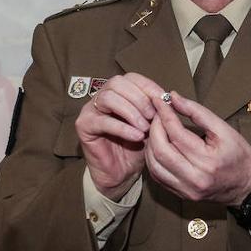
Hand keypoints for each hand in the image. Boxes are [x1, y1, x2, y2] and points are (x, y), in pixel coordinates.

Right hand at [75, 73, 165, 198]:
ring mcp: (90, 110)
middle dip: (139, 99)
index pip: (131, 78)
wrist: (122, 173)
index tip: (163, 101)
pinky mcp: (84, 126)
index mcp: (118, 91)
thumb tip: (167, 97)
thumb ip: (155, 109)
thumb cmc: (136, 146)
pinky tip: (137, 137)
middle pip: (118, 83)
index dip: (148, 87)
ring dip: (131, 112)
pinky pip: (103, 121)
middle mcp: (102, 96)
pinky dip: (123, 128)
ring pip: (109, 98)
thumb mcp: (151, 124)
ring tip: (145, 128)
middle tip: (153, 116)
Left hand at [144, 89, 250, 205]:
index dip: (165, 114)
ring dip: (150, 144)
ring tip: (157, 129)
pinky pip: (157, 176)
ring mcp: (186, 190)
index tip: (160, 101)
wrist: (248, 184)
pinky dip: (153, 159)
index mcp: (208, 161)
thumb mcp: (224, 129)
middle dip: (154, 128)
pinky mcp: (181, 195)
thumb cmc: (239, 155)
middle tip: (157, 115)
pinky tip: (158, 146)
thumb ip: (197, 112)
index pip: (177, 134)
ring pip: (154, 165)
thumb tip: (173, 98)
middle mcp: (195, 179)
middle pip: (161, 151)